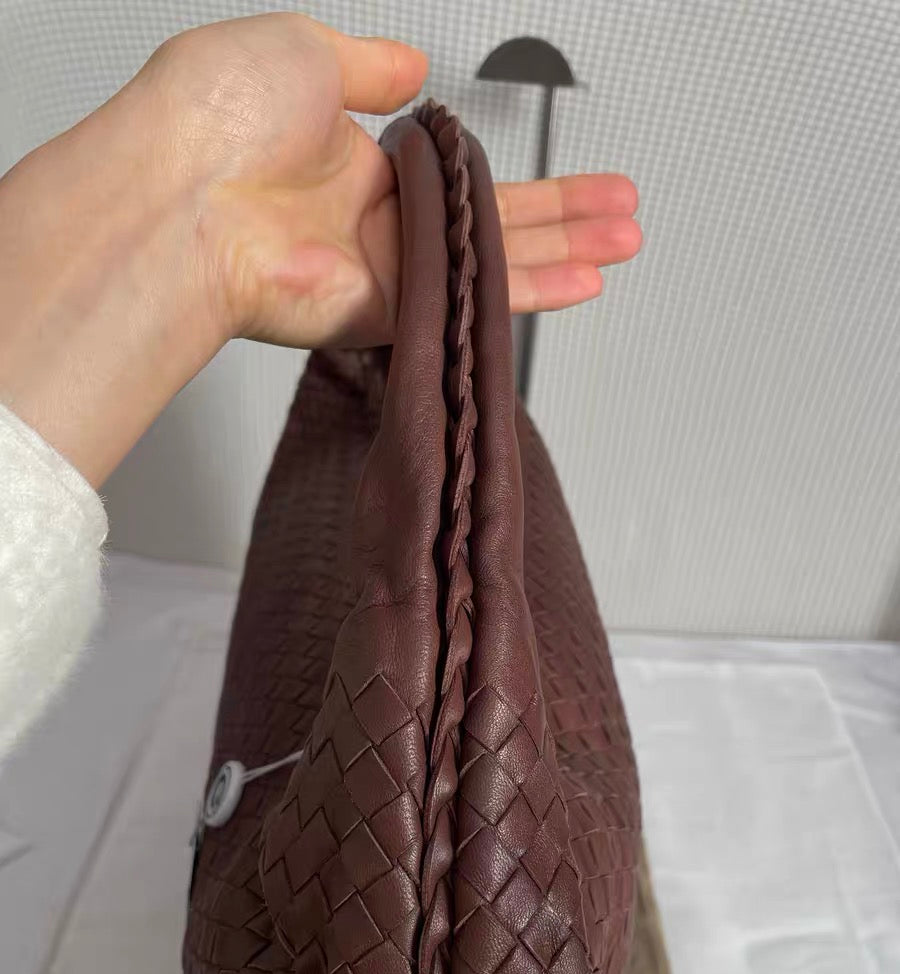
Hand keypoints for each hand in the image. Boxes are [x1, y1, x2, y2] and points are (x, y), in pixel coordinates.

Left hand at [144, 13, 640, 347]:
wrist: (181, 191)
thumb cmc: (214, 118)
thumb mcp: (305, 48)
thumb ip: (369, 65)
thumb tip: (410, 67)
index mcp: (352, 160)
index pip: (458, 172)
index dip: (511, 166)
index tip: (560, 170)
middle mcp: (371, 221)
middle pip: (490, 220)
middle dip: (564, 215)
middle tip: (620, 214)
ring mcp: (381, 269)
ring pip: (494, 260)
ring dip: (567, 250)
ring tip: (625, 243)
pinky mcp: (384, 312)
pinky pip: (472, 299)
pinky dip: (534, 289)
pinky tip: (584, 282)